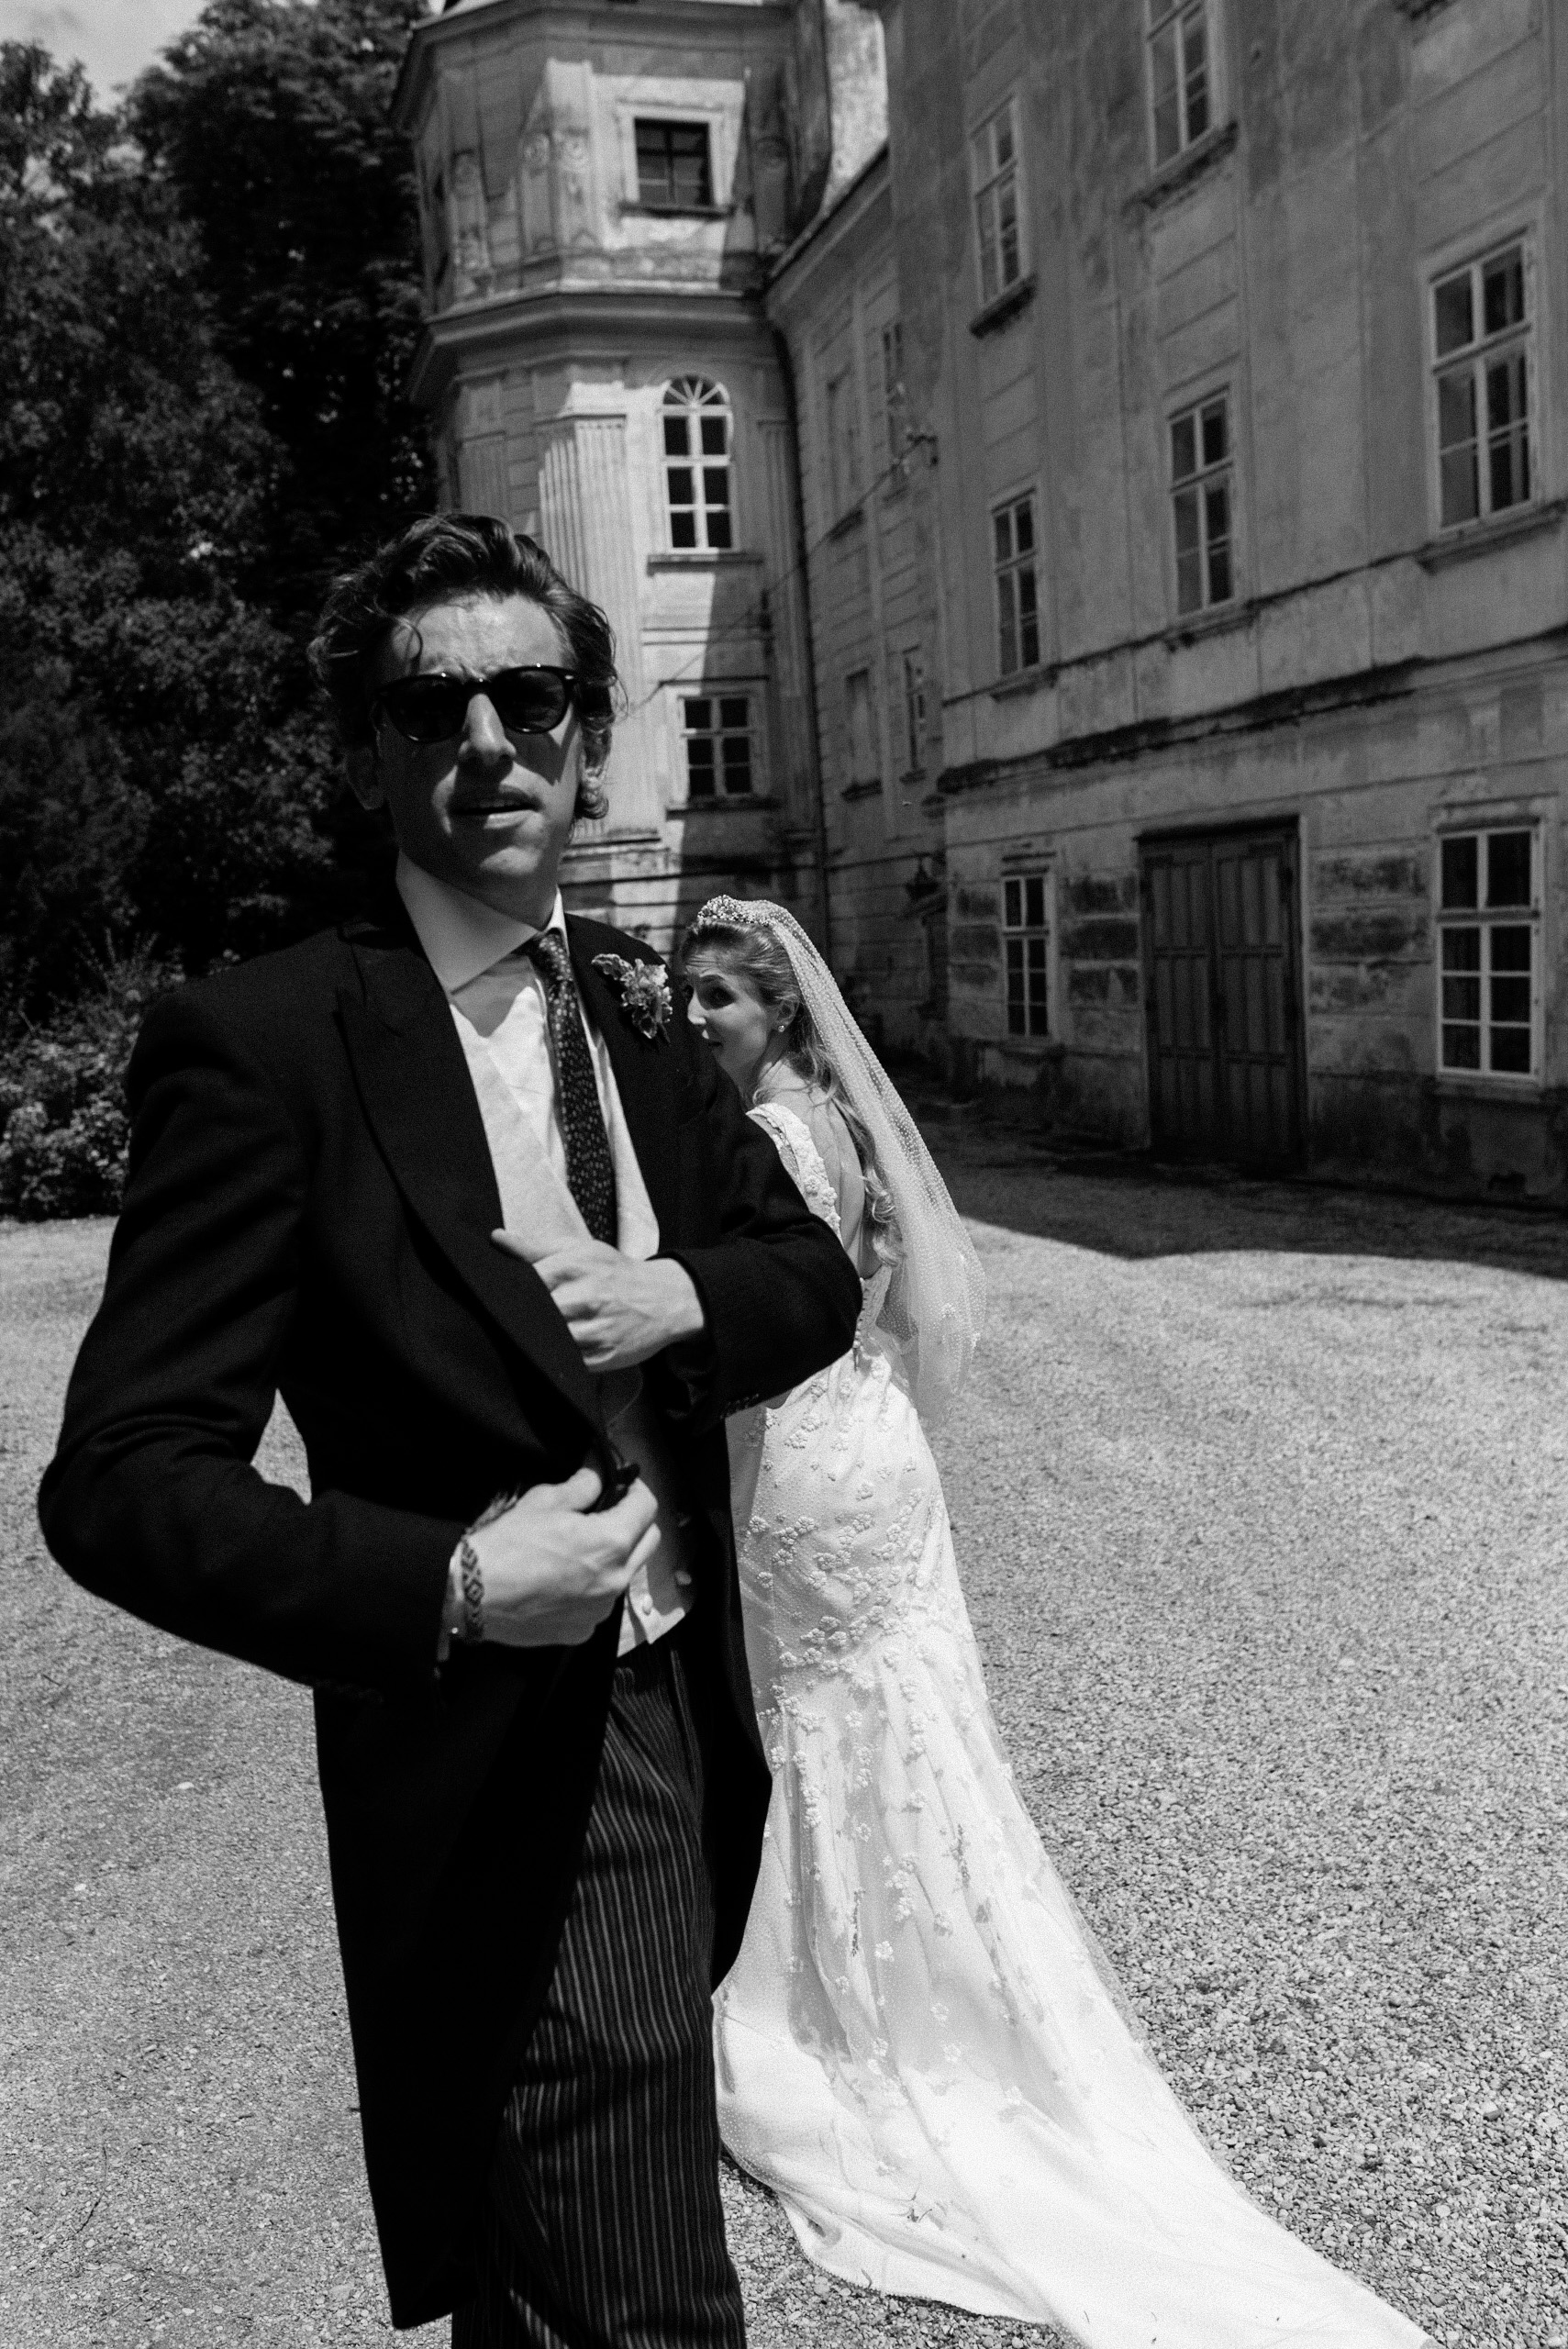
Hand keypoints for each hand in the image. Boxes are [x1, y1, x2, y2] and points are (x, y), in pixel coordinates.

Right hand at [465, 1467, 659, 1647]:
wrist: (472, 1596)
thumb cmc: (507, 1544)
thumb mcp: (544, 1501)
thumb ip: (582, 1486)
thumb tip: (597, 1476)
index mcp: (611, 1542)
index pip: (647, 1507)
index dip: (636, 1490)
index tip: (622, 1485)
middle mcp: (616, 1579)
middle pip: (648, 1542)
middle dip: (635, 1522)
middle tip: (608, 1513)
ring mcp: (601, 1610)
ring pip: (626, 1574)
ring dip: (615, 1557)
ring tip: (581, 1549)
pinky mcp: (582, 1630)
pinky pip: (600, 1603)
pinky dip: (592, 1589)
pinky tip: (564, 1581)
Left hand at [492, 1230, 705, 1369]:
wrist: (665, 1298)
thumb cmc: (615, 1272)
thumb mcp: (581, 1250)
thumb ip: (535, 1248)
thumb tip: (496, 1238)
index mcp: (575, 1267)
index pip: (525, 1283)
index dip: (508, 1293)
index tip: (498, 1298)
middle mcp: (586, 1298)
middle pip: (534, 1316)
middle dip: (520, 1319)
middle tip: (511, 1320)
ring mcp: (596, 1330)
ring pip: (548, 1342)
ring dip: (536, 1340)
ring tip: (530, 1335)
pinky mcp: (603, 1357)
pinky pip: (567, 1363)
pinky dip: (555, 1358)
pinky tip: (551, 1349)